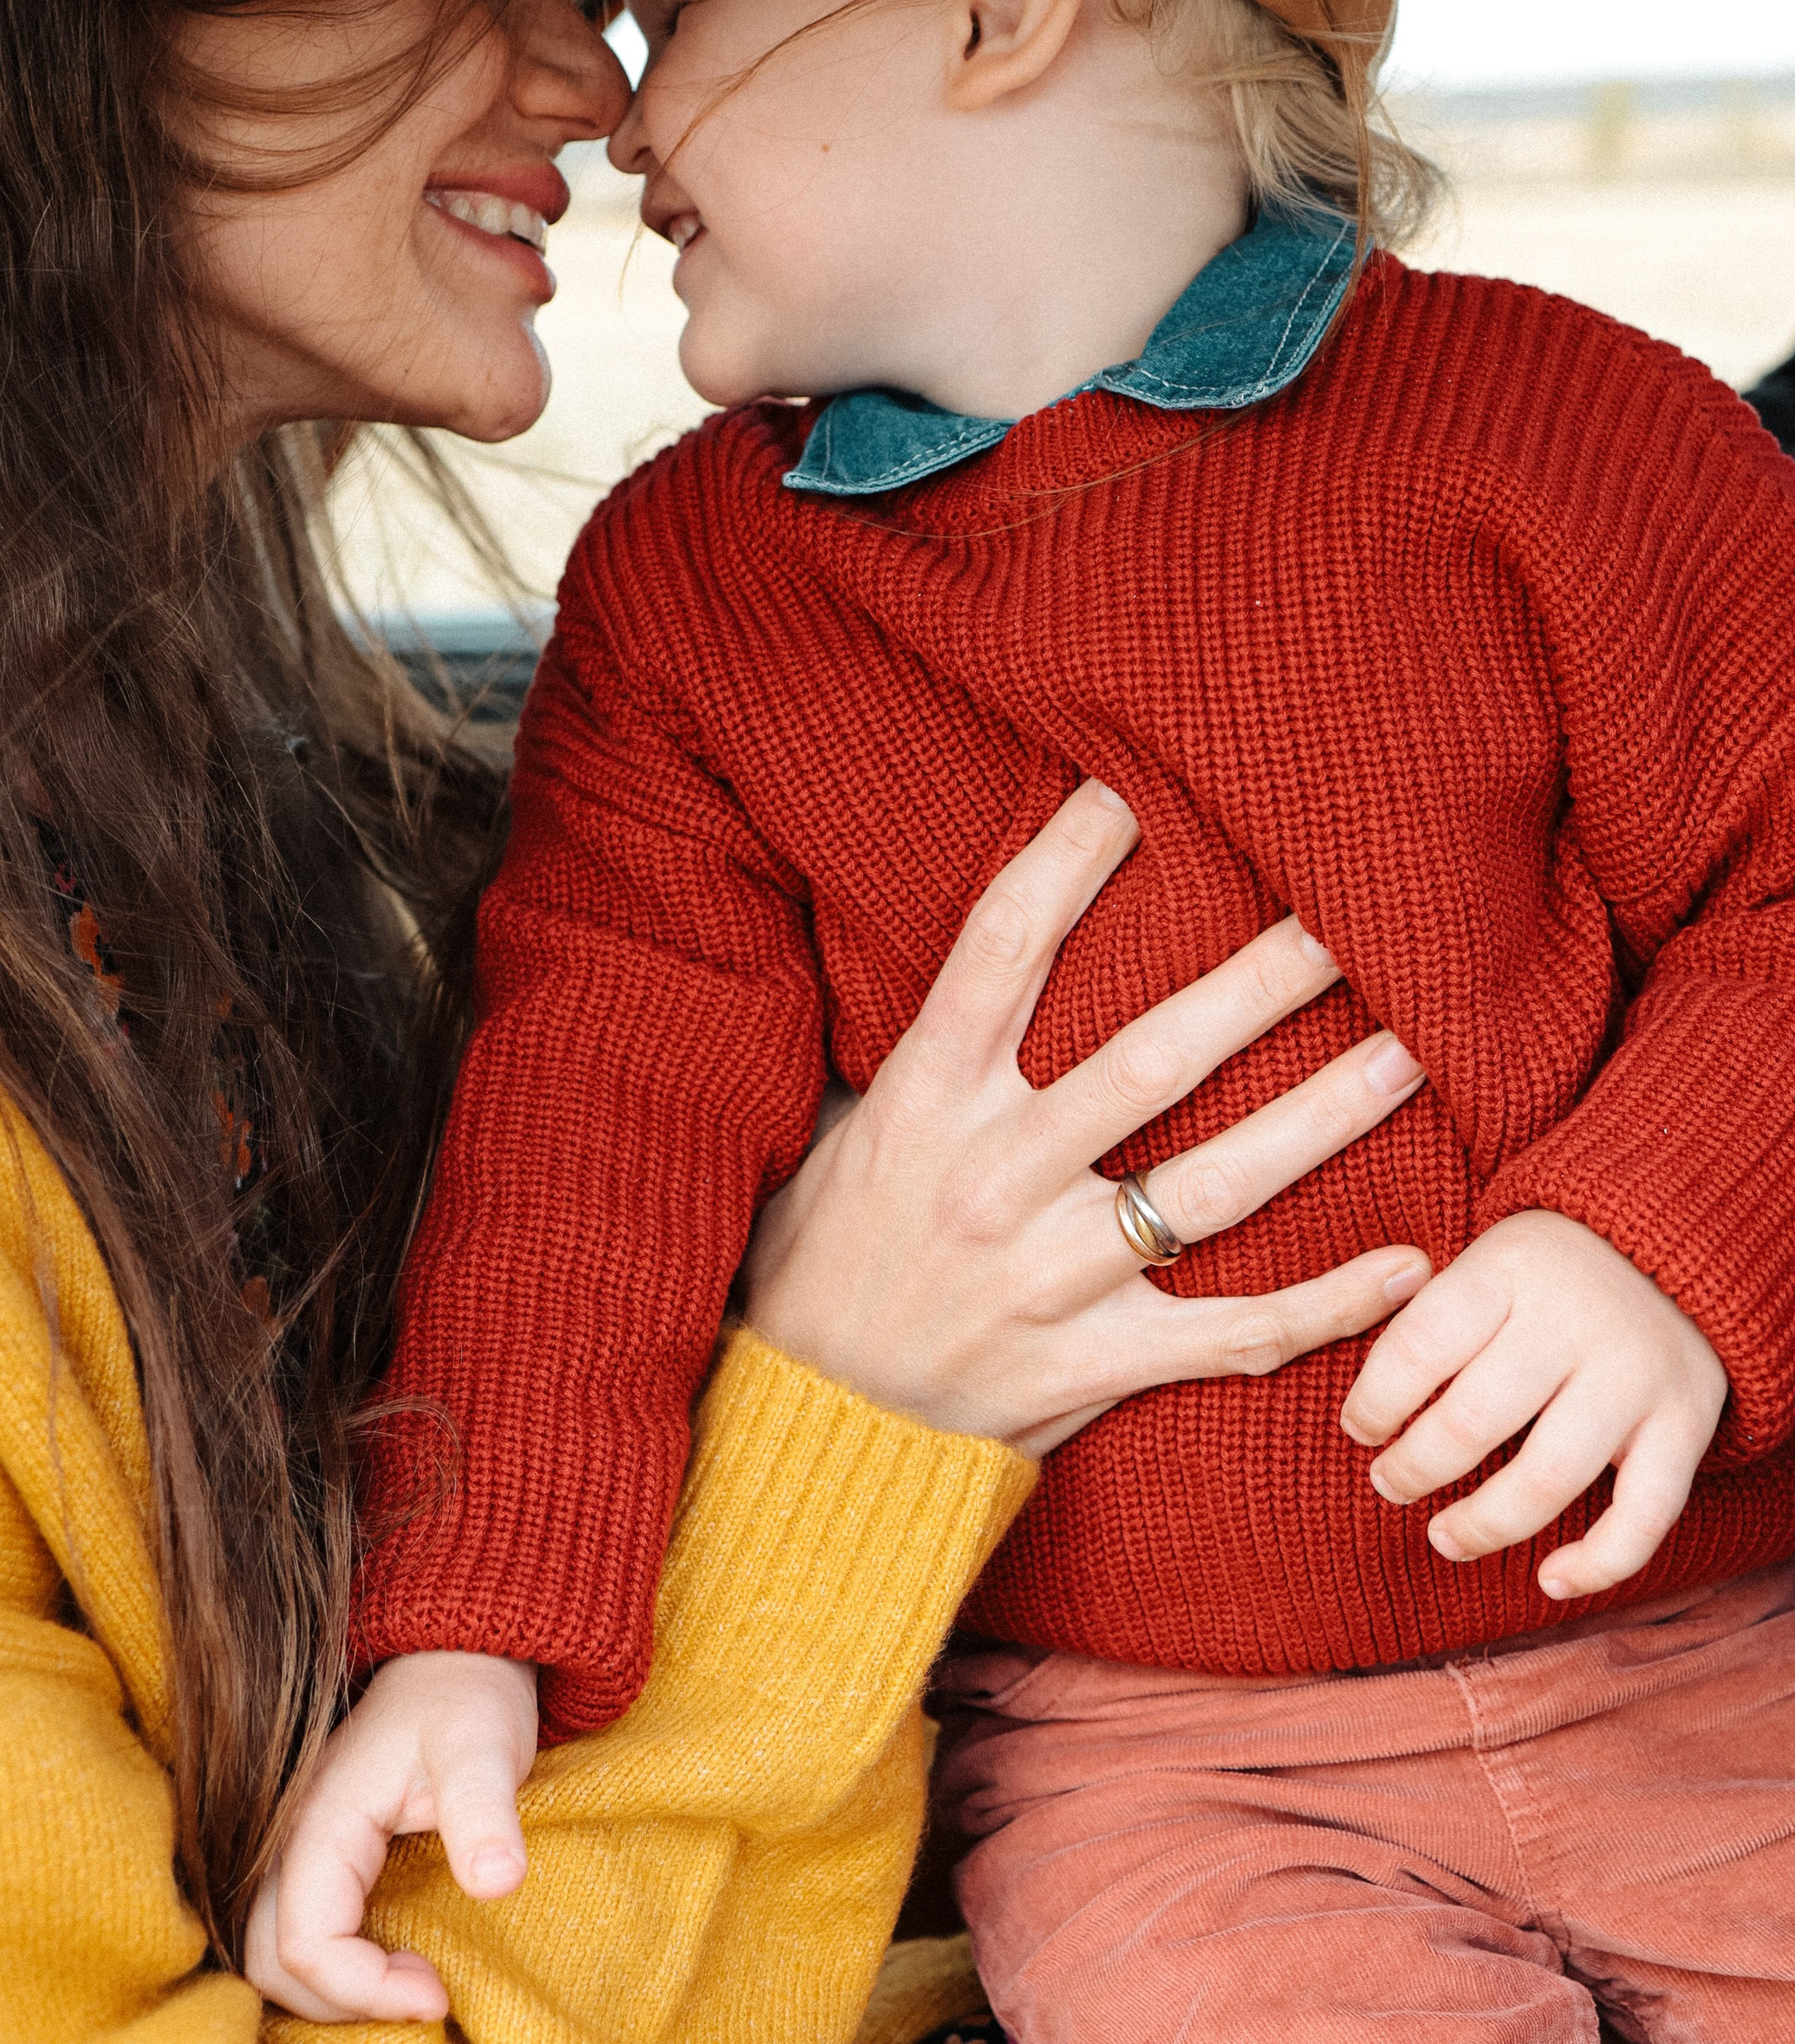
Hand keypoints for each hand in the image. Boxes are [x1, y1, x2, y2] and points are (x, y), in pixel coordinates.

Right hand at [243, 1649, 536, 2023]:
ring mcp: (299, 1846)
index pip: (305, 1945)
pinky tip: (394, 1960)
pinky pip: (301, 1928)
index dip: (365, 1989)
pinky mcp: (320, 1853)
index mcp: (319, 1822)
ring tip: (410, 1984)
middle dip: (338, 2002)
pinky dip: (335, 1966)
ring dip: (332, 1989)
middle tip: (421, 1994)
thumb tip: (497, 1884)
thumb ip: (483, 1813)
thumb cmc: (468, 1698)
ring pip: (272, 1950)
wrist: (457, 1658)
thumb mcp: (482, 1748)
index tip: (438, 1993)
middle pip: (268, 1959)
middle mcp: (292, 1839)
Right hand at [743, 781, 1434, 1453]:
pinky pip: (1234, 1335)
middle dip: (1257, 984)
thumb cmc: (825, 1257)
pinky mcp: (1094, 1367)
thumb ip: (928, 1052)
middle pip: (1149, 1060)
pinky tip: (1410, 1262)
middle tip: (1346, 914)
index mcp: (923, 1100)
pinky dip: (1329, 1305)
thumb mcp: (848, 1130)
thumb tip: (998, 950)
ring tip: (1414, 1054)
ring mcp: (1050, 1278)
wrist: (804, 1427)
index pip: (1002, 949)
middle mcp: (992, 1179)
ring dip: (1324, 1117)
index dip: (1066, 860)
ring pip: (1215, 1187)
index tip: (1132, 791)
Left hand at [1339, 1207, 1726, 1599]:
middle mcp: (1573, 1320)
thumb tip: (1363, 1410)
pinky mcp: (1688, 1422)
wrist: (1677, 1251)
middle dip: (1416, 1466)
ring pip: (1547, 1477)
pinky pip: (1644, 1514)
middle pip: (1473, 1418)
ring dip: (1484, 1523)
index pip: (1419, 1346)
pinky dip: (1597, 1562)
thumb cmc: (1549, 1272)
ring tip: (1444, 1538)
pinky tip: (1549, 1580)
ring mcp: (1635, 1374)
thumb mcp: (1488, 1259)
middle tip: (1389, 1484)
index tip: (1359, 1430)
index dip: (1375, 1402)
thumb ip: (1434, 1316)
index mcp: (1508, 1267)